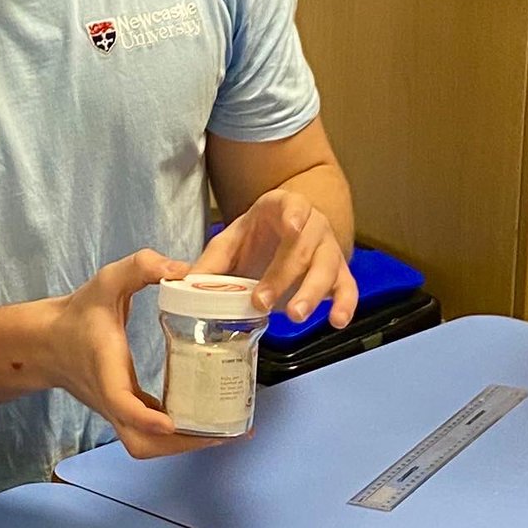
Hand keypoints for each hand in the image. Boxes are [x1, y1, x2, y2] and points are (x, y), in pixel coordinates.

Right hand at [49, 249, 218, 458]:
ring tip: (224, 431)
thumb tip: (182, 270)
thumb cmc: (79, 313)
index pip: (121, 403)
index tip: (170, 422)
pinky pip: (148, 433)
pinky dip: (176, 435)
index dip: (145, 417)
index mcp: (106, 370)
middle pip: (140, 442)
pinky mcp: (124, 410)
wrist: (48, 340)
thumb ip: (141, 267)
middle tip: (221, 432)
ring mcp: (117, 410)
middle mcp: (111, 398)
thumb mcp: (107, 280)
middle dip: (179, 445)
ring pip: (145, 444)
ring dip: (182, 445)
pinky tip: (206, 421)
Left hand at [195, 190, 357, 327]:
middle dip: (283, 276)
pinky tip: (336, 322)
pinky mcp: (340, 272)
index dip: (293, 215)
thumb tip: (179, 285)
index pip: (292, 205)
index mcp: (282, 208)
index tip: (290, 228)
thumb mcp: (230, 242)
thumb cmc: (256, 238)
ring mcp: (329, 248)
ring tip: (295, 316)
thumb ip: (210, 262)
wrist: (288, 234)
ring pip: (327, 268)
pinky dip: (345, 304)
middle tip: (263, 302)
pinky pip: (348, 287)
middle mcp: (312, 225)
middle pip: (304, 247)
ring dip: (313, 293)